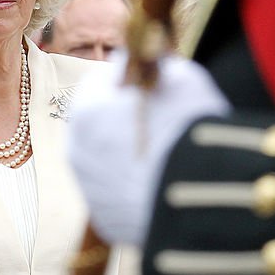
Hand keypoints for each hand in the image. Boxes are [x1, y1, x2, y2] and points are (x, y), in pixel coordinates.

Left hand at [68, 50, 229, 245]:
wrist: (197, 200)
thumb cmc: (188, 129)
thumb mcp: (180, 77)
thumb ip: (156, 61)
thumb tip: (150, 52)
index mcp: (86, 107)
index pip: (105, 80)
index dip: (135, 80)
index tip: (161, 85)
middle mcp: (77, 149)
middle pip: (103, 124)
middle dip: (130, 122)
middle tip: (170, 125)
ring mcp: (90, 190)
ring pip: (110, 163)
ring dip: (133, 158)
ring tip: (172, 160)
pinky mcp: (108, 222)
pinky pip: (121, 197)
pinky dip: (139, 192)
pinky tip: (167, 188)